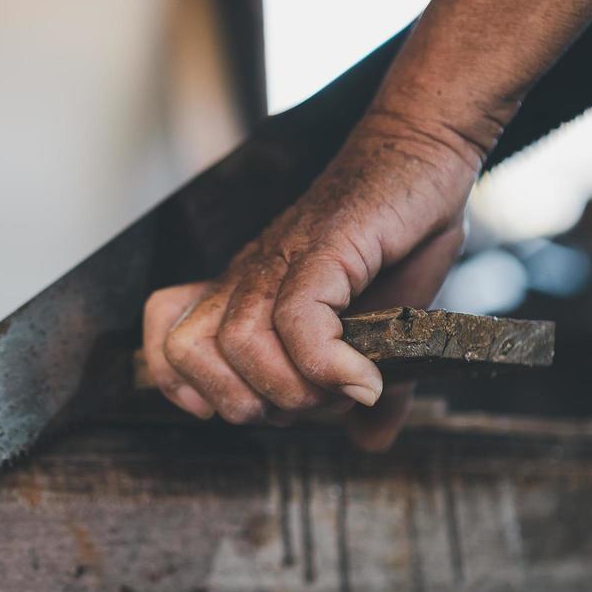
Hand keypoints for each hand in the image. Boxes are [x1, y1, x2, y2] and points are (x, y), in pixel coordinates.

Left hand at [141, 110, 474, 448]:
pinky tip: (364, 380)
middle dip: (246, 403)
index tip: (239, 407)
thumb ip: (366, 388)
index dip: (183, 385)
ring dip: (292, 390)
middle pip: (189, 353)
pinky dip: (330, 367)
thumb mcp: (382, 326)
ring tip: (341, 388)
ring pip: (240, 345)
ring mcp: (283, 261)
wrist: (424, 151)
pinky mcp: (325, 249)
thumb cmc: (397, 233)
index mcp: (247, 293)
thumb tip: (370, 440)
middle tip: (309, 402)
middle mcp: (251, 277)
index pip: (167, 338)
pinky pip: (299, 321)